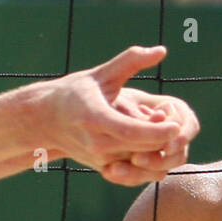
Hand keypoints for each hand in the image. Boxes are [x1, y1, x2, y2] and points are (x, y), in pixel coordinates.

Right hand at [39, 46, 198, 185]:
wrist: (46, 119)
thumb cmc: (75, 92)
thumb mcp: (101, 74)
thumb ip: (131, 60)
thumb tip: (161, 50)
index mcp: (94, 118)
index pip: (131, 131)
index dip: (158, 130)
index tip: (176, 123)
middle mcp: (95, 143)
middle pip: (141, 149)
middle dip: (164, 139)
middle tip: (175, 121)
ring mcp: (98, 159)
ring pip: (141, 162)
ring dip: (159, 149)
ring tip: (164, 128)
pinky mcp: (102, 167)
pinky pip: (134, 170)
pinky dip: (149, 159)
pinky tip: (153, 141)